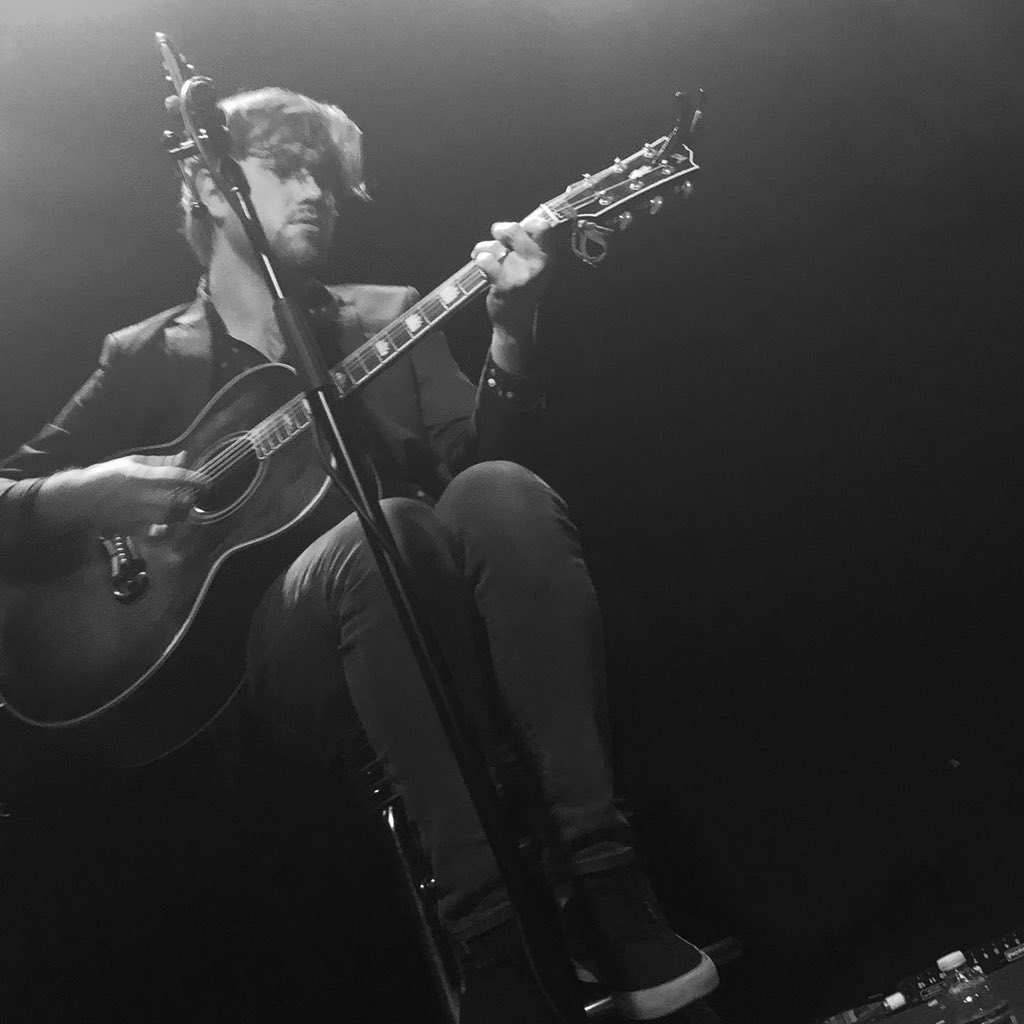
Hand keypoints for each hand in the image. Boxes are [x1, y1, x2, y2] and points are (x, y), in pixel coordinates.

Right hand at [35, 453, 204, 534]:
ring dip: (182, 513)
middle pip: (177, 501)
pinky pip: (158, 533)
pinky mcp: (133, 529)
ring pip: (171, 517)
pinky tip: (168, 523)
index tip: (208, 482)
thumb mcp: (132, 462)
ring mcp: (138, 515)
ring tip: (182, 507)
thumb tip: (184, 457)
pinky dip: (168, 529)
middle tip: (193, 496)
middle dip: (190, 499)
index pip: (176, 478)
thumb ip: (160, 462)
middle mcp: (142, 496)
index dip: (196, 480)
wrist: (79, 498)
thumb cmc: (106, 475)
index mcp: (141, 476)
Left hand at [472, 222, 552, 369]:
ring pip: (496, 245)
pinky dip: (480, 259)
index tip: (518, 230)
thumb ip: (528, 248)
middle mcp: (537, 264)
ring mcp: (521, 274)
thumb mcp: (534, 269)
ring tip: (480, 253)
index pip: (543, 226)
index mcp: (547, 258)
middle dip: (501, 229)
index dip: (527, 223)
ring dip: (484, 247)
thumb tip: (511, 226)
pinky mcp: (505, 284)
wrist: (516, 322)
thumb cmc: (523, 292)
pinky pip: (486, 260)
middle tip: (496, 236)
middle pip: (515, 229)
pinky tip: (480, 264)